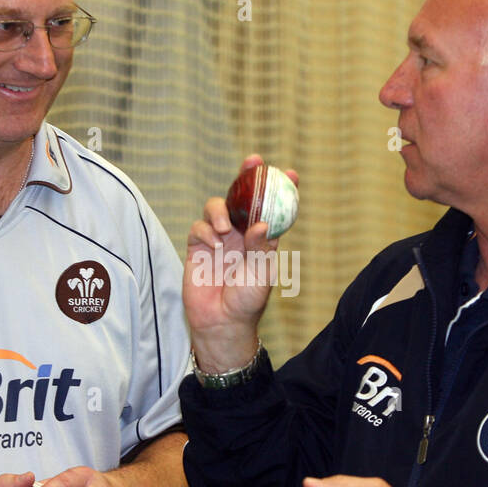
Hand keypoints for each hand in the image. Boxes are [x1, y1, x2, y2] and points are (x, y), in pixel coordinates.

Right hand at [184, 154, 298, 371]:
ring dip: (220, 209)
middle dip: (246, 176)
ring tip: (224, 228)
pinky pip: (198, 227)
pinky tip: (213, 243)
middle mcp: (239, 234)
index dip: (279, 188)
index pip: (270, 207)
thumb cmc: (247, 302)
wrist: (221, 324)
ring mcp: (217, 239)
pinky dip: (205, 229)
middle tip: (253, 163)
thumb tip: (262, 223)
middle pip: (240, 196)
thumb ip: (260, 248)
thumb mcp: (261, 275)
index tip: (290, 172)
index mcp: (259, 238)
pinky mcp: (197, 248)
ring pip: (216, 206)